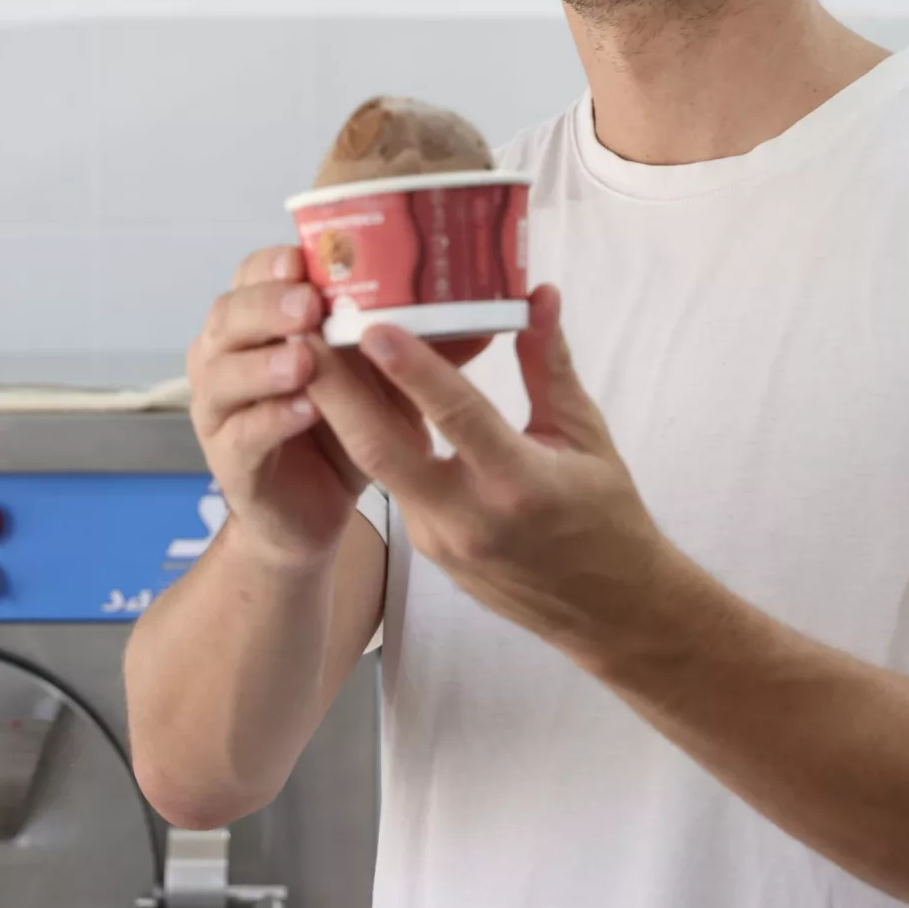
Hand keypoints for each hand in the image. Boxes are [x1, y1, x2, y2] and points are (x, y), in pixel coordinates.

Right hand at [187, 246, 494, 568]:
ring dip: (264, 363)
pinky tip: (305, 410)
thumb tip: (483, 312)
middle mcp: (226, 356)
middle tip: (309, 306)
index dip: (270, 264)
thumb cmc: (341, 427)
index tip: (303, 257)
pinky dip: (271, 419)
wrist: (312, 510)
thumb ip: (413, 341)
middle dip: (267, 307)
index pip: (250, 275)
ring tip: (305, 358)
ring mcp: (219, 409)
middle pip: (228, 316)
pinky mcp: (229, 462)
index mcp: (259, 322)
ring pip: (223, 373)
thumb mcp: (380, 377)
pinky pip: (241, 434)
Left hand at [303, 284, 668, 651]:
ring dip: (343, 411)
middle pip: (381, 449)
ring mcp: (440, 541)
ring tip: (315, 352)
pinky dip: (372, 439)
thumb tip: (539, 294)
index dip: (412, 371)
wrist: (607, 614)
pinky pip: (392, 485)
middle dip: (334, 390)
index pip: (457, 416)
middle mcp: (470, 518)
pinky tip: (353, 397)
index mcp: (519, 484)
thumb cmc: (607, 518)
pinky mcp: (427, 549)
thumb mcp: (586, 437)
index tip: (374, 326)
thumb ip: (550, 366)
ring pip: (378, 466)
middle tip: (301, 332)